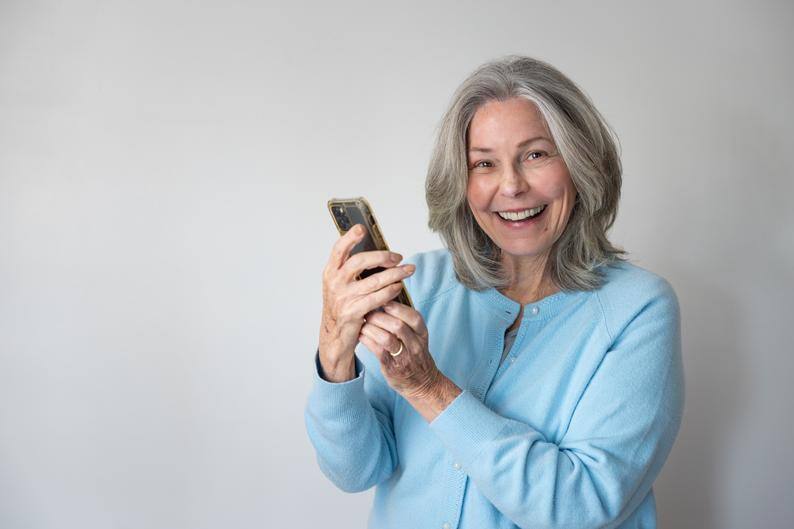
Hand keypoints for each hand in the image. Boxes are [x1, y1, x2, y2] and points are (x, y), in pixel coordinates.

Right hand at [319, 225, 415, 381]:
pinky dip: (391, 291)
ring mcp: (343, 298)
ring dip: (395, 274)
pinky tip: (399, 287)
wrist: (334, 336)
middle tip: (398, 256)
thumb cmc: (341, 306)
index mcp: (330, 272)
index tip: (362, 229)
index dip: (349, 238)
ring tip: (408, 270)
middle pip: (359, 262)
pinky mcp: (353, 312)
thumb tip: (378, 253)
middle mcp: (334, 283)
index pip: (338, 250)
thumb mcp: (339, 285)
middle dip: (382, 256)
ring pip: (374, 281)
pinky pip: (377, 298)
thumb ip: (351, 270)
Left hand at [358, 301, 442, 398]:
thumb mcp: (418, 337)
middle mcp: (415, 345)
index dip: (397, 307)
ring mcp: (404, 358)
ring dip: (371, 328)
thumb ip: (406, 321)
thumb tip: (384, 299)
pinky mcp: (392, 367)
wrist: (422, 383)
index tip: (383, 301)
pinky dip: (367, 340)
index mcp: (422, 334)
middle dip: (379, 316)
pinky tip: (362, 335)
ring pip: (386, 338)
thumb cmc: (415, 354)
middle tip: (368, 312)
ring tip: (363, 323)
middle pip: (398, 326)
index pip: (414, 317)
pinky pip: (378, 351)